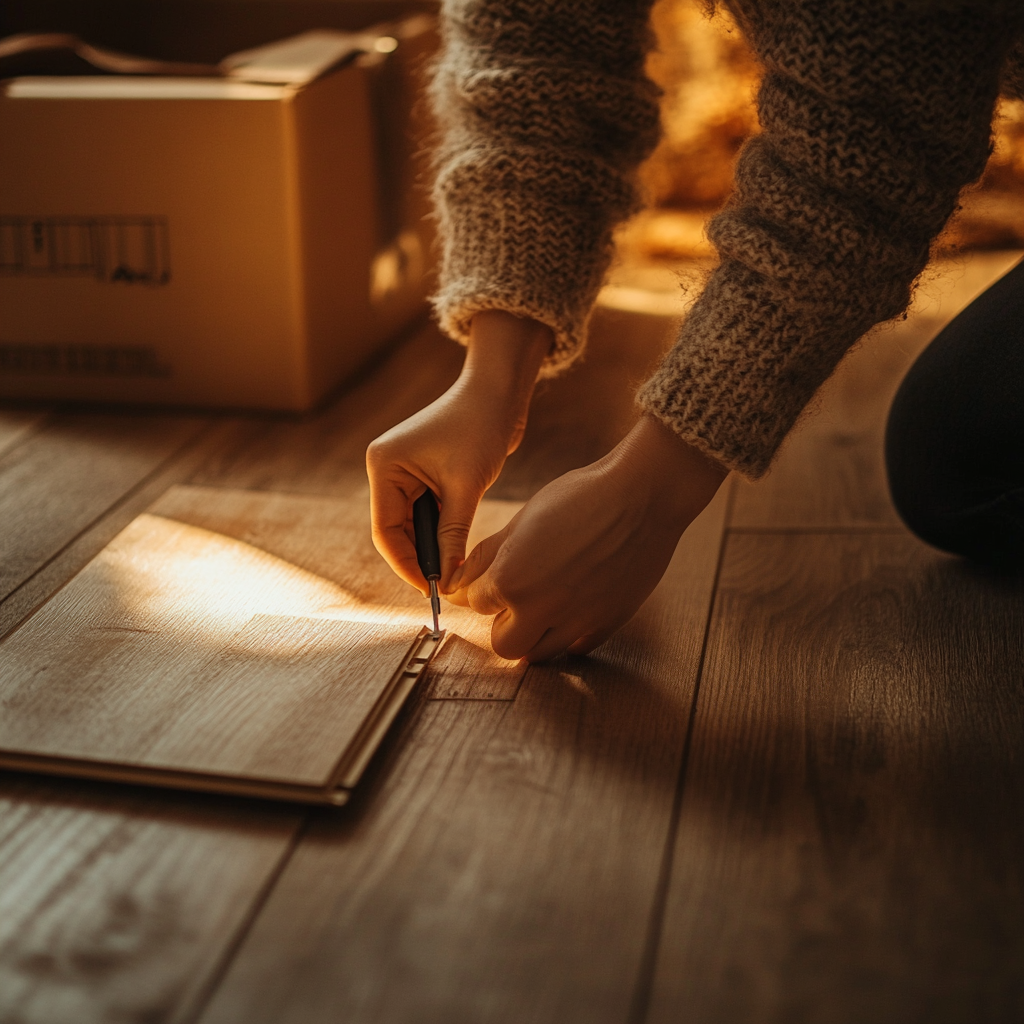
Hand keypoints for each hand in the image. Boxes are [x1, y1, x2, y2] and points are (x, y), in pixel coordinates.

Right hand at [367, 311, 551, 593]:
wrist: (499, 393)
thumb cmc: (480, 428)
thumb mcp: (465, 487)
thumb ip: (452, 534)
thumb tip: (447, 578)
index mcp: (384, 466)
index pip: (386, 530)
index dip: (407, 564)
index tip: (429, 590)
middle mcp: (387, 469)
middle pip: (396, 530)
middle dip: (419, 559)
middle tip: (443, 587)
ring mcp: (405, 471)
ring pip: (413, 524)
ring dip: (431, 547)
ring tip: (451, 573)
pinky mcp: (425, 473)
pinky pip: (427, 513)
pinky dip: (440, 532)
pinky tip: (455, 551)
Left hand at [446, 415, 726, 660]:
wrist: (642, 496)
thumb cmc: (582, 496)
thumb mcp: (523, 519)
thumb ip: (489, 555)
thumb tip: (461, 578)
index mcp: (512, 580)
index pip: (476, 604)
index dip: (478, 590)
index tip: (483, 584)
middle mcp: (541, 609)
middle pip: (504, 644)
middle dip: (501, 625)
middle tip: (510, 602)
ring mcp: (577, 621)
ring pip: (540, 654)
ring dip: (533, 635)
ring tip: (540, 606)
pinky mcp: (607, 623)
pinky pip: (578, 646)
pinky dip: (568, 634)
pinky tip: (571, 610)